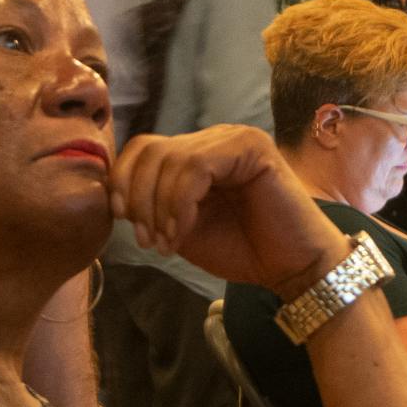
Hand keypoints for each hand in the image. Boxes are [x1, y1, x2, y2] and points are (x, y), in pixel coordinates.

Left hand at [109, 126, 349, 296]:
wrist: (292, 268)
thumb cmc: (242, 249)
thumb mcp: (181, 227)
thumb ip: (154, 206)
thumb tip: (114, 196)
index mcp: (197, 153)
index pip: (144, 147)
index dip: (124, 180)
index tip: (121, 218)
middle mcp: (214, 138)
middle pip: (151, 150)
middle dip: (139, 199)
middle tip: (148, 240)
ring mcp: (233, 138)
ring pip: (171, 160)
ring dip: (159, 208)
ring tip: (167, 242)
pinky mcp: (251, 147)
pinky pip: (196, 168)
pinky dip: (180, 204)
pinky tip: (182, 231)